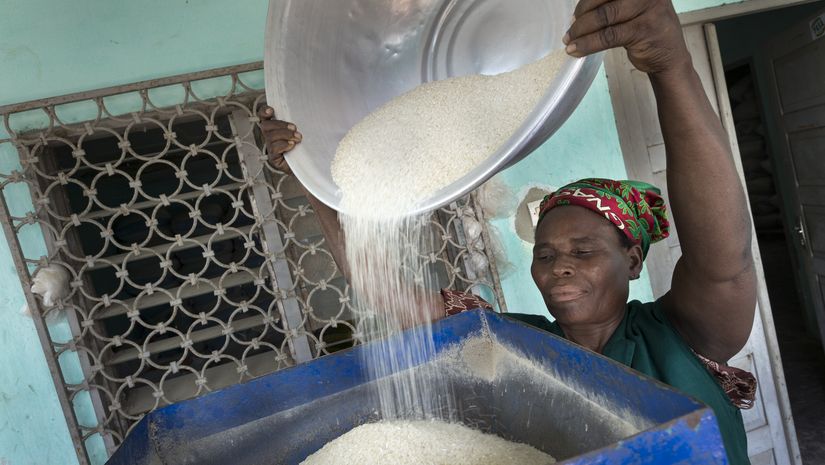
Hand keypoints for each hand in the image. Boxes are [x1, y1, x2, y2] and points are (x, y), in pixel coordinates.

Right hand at [257, 105, 301, 173]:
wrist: (309, 165)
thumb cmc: (305, 146)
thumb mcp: (303, 131)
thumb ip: (299, 122)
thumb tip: (306, 111)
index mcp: (275, 127)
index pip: (263, 117)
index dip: (264, 112)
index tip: (271, 110)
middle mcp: (270, 137)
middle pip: (265, 125)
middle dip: (280, 125)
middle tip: (294, 128)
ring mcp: (271, 147)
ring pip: (270, 136)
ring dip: (285, 135)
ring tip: (298, 138)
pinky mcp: (274, 158)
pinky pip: (274, 148)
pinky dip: (284, 145)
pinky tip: (293, 146)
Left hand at [563, 0, 690, 75]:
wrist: (669, 57)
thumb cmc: (646, 30)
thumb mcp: (633, 9)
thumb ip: (612, 3)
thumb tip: (579, 9)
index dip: (586, 1)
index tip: (574, 15)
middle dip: (581, 15)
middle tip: (570, 29)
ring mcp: (648, 8)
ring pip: (604, 17)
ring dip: (581, 31)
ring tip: (570, 41)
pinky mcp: (644, 29)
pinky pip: (608, 35)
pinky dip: (588, 44)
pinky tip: (577, 50)